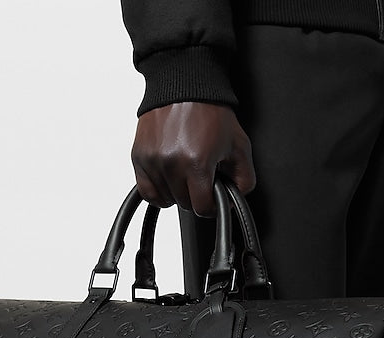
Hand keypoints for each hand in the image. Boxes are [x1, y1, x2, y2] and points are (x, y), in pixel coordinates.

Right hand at [131, 102, 256, 217]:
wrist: (184, 83)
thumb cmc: (210, 110)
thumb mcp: (238, 144)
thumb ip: (244, 178)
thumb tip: (234, 202)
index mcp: (197, 162)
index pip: (202, 208)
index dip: (211, 204)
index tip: (213, 194)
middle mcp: (172, 163)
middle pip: (185, 204)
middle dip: (195, 194)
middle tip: (200, 175)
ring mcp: (153, 161)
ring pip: (166, 200)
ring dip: (177, 191)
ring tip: (185, 169)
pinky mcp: (139, 156)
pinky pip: (147, 192)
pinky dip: (158, 192)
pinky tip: (169, 179)